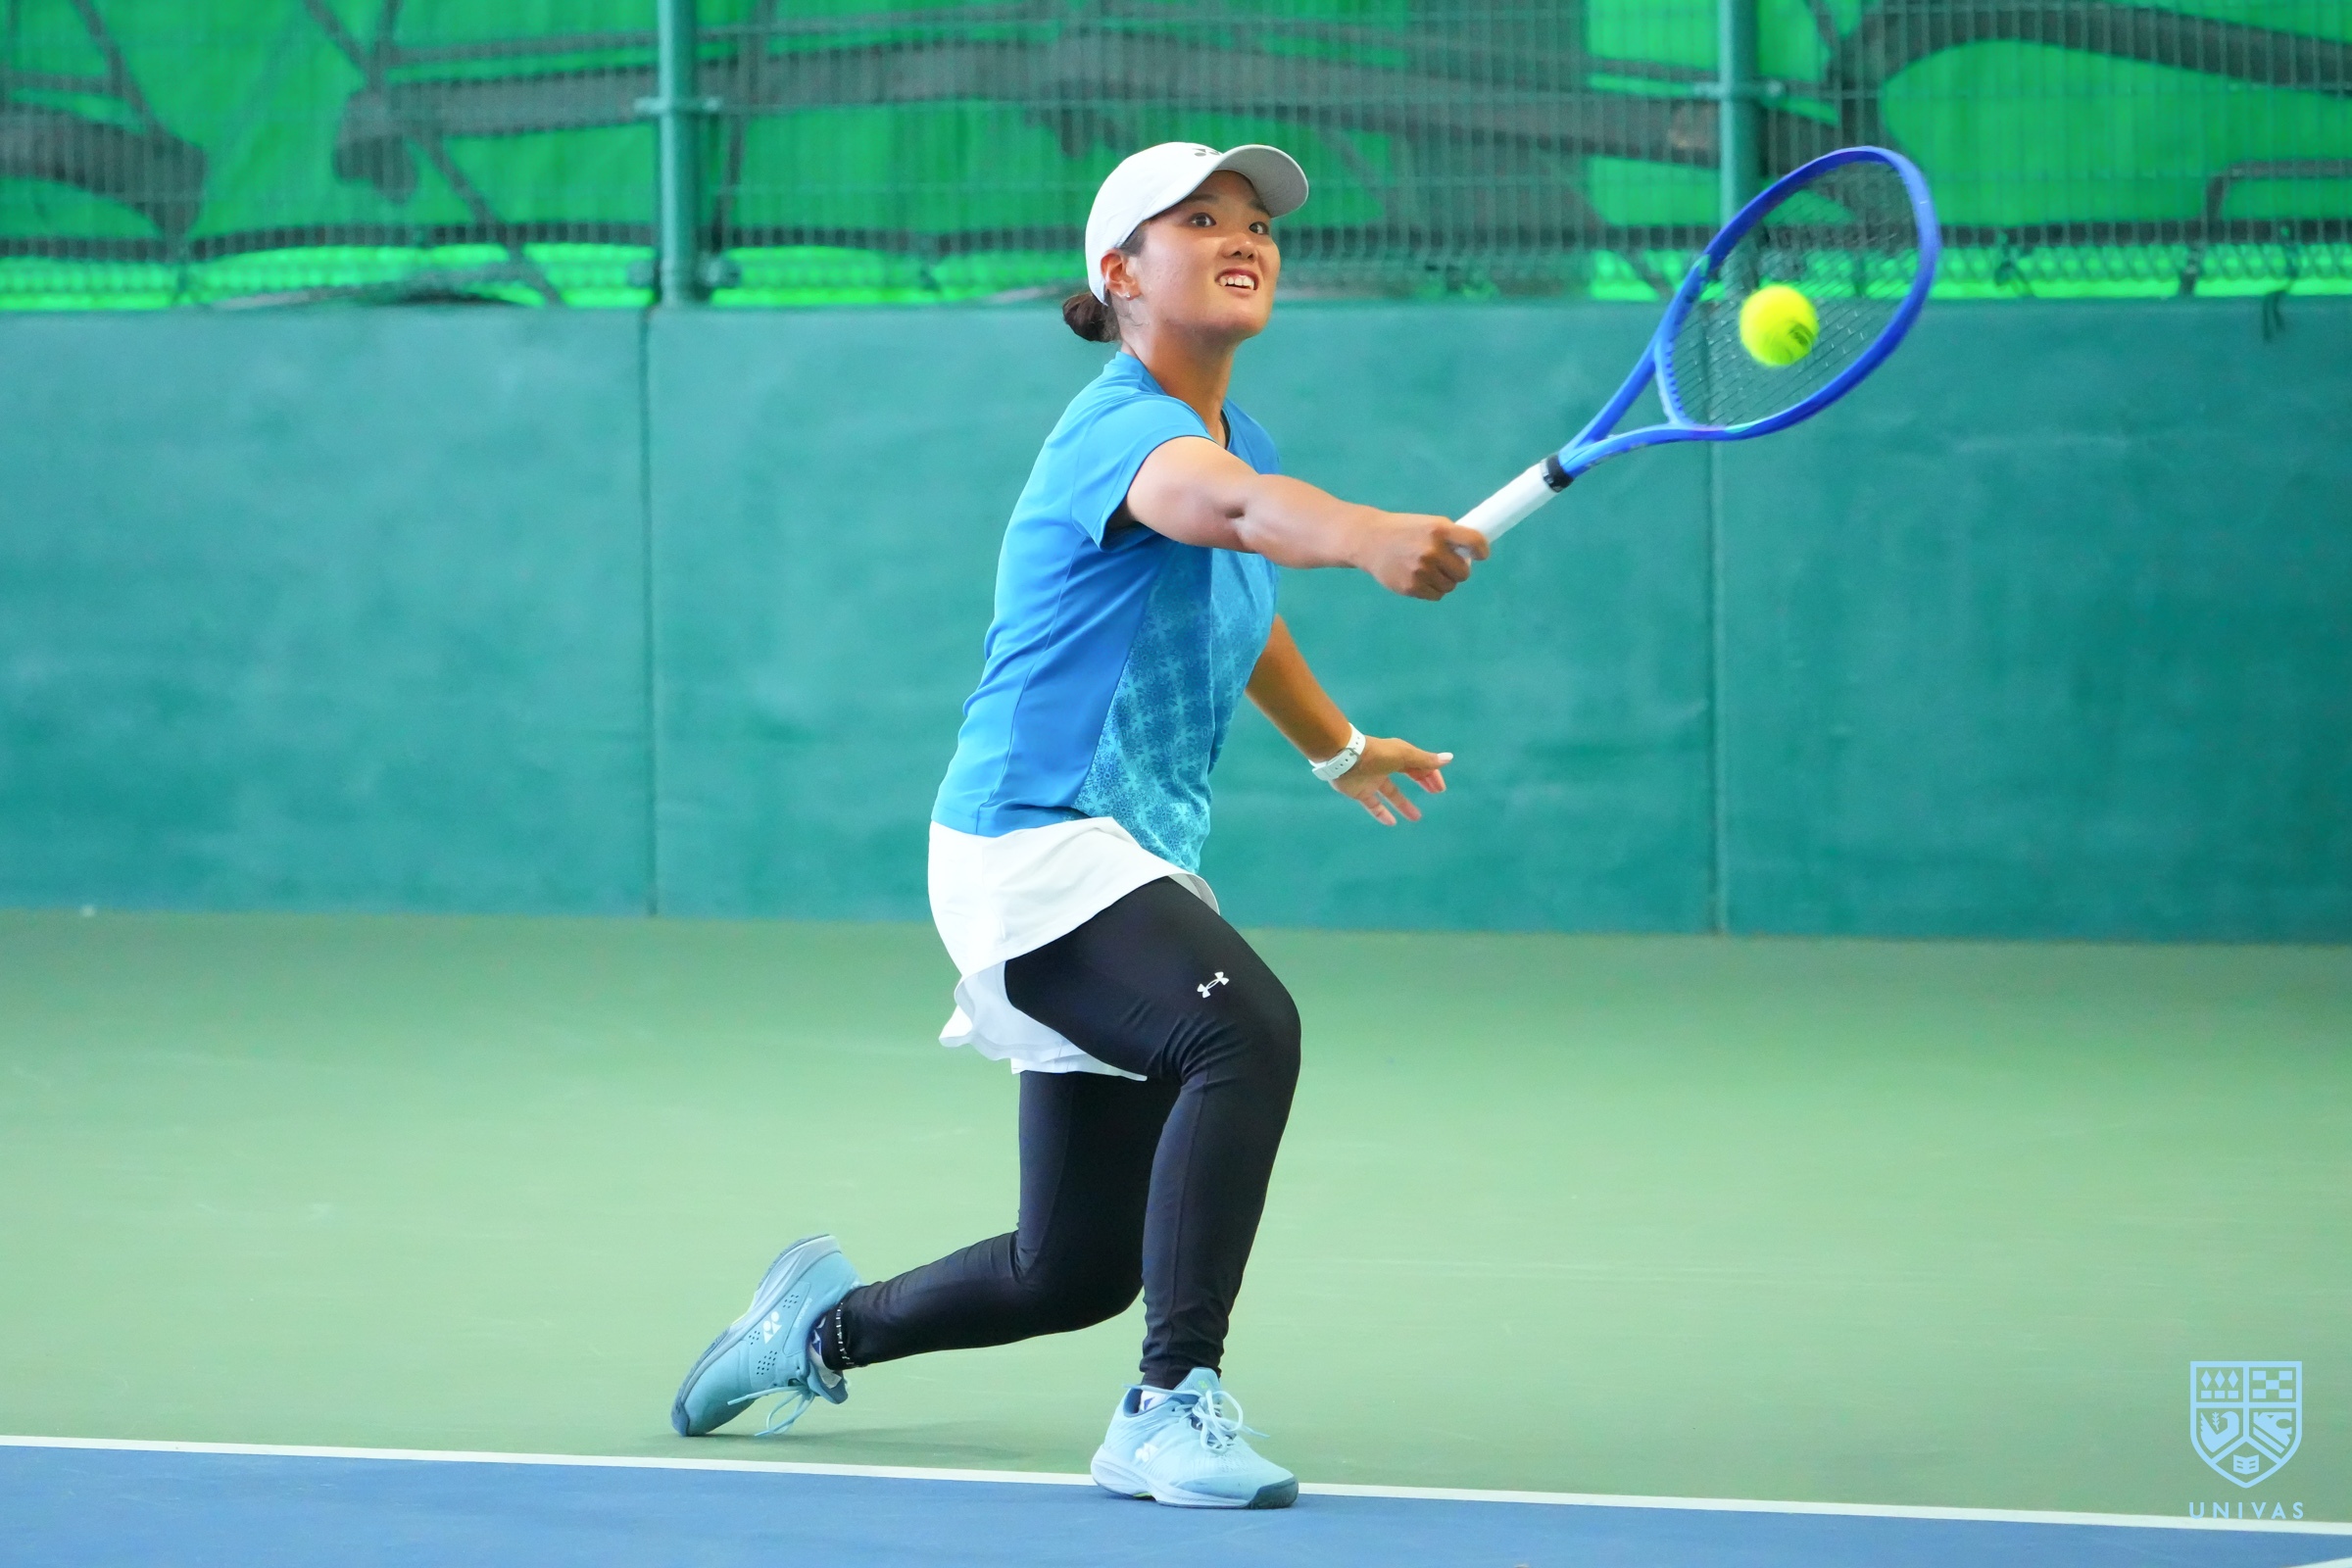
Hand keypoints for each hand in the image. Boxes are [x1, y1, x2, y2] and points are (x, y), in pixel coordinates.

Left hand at [1331, 735, 1451, 824]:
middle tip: (1435, 793)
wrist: (1344, 759)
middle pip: (1408, 774)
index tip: (1439, 789)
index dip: (1431, 774)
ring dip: (1404, 804)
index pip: (1419, 764)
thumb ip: (1425, 760)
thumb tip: (1449, 758)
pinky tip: (1392, 823)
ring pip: (1392, 793)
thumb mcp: (1404, 756)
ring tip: (1417, 818)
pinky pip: (1374, 804)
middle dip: (1422, 782)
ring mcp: (1373, 779)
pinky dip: (1382, 813)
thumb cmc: (1377, 755)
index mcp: (1398, 755)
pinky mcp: (1360, 792)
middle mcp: (1386, 766)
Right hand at [1357, 514, 1490, 599]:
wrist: (1369, 540)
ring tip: (1429, 571)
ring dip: (1444, 581)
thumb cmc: (1403, 530)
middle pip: (1463, 573)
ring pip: (1450, 586)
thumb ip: (1449, 536)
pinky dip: (1432, 589)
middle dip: (1458, 570)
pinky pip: (1436, 595)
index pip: (1474, 542)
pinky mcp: (1411, 587)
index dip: (1481, 551)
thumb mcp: (1428, 524)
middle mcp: (1432, 550)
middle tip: (1447, 565)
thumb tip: (1473, 554)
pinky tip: (1419, 578)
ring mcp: (1421, 570)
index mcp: (1439, 530)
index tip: (1480, 555)